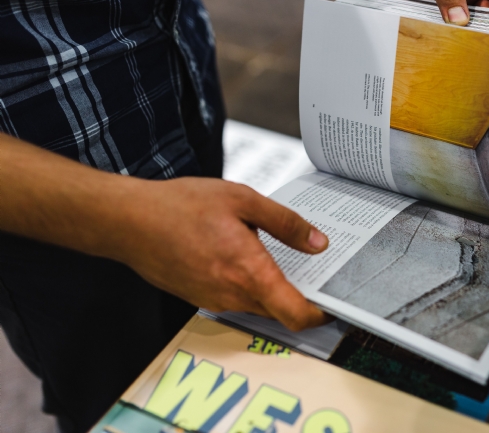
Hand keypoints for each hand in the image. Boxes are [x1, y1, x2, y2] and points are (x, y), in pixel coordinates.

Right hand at [0, 134, 329, 331]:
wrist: (128, 221)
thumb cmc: (179, 207)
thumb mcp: (243, 200)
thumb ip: (285, 223)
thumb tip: (318, 242)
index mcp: (248, 271)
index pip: (295, 313)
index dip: (320, 314)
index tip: (334, 303)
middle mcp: (232, 294)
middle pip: (280, 309)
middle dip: (300, 295)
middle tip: (315, 267)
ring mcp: (214, 299)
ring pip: (257, 303)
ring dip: (272, 286)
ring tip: (276, 251)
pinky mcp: (200, 296)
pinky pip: (235, 297)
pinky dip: (248, 283)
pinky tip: (244, 253)